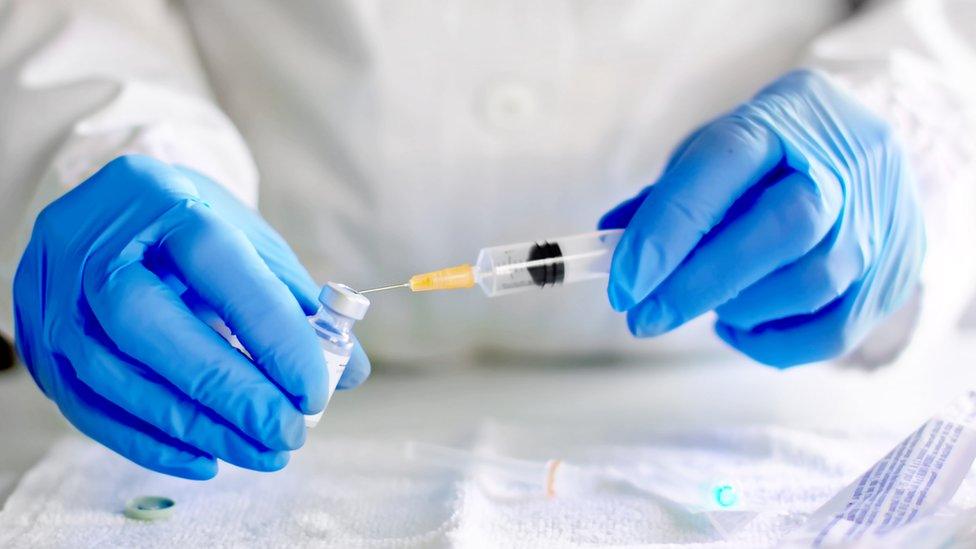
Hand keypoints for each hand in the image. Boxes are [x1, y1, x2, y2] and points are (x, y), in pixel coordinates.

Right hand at [13, 155, 368, 478]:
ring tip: (261, 452)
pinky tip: (205, 457)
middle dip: (227, 391)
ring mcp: (55, 295)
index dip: (269, 331)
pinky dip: (149, 442)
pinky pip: (87, 406)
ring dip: (196, 427)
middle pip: (151, 327)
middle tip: (286, 433)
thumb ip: (297, 303)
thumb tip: (348, 371)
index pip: (215, 263)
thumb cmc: (194, 230)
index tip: (315, 388)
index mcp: (159, 200)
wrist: (115, 213)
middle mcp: (94, 244)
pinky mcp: (39, 341)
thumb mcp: (250, 243)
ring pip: (116, 376)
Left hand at [600, 70, 924, 366]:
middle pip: (783, 229)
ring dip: (740, 309)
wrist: (863, 149)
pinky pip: (836, 331)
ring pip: (812, 284)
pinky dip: (774, 344)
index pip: (724, 164)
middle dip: (701, 283)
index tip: (624, 283)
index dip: (668, 228)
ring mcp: (879, 218)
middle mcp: (844, 164)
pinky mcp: (896, 268)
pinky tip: (738, 328)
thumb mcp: (716, 152)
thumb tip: (613, 241)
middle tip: (644, 317)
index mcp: (784, 118)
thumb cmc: (772, 155)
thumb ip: (668, 197)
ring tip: (706, 306)